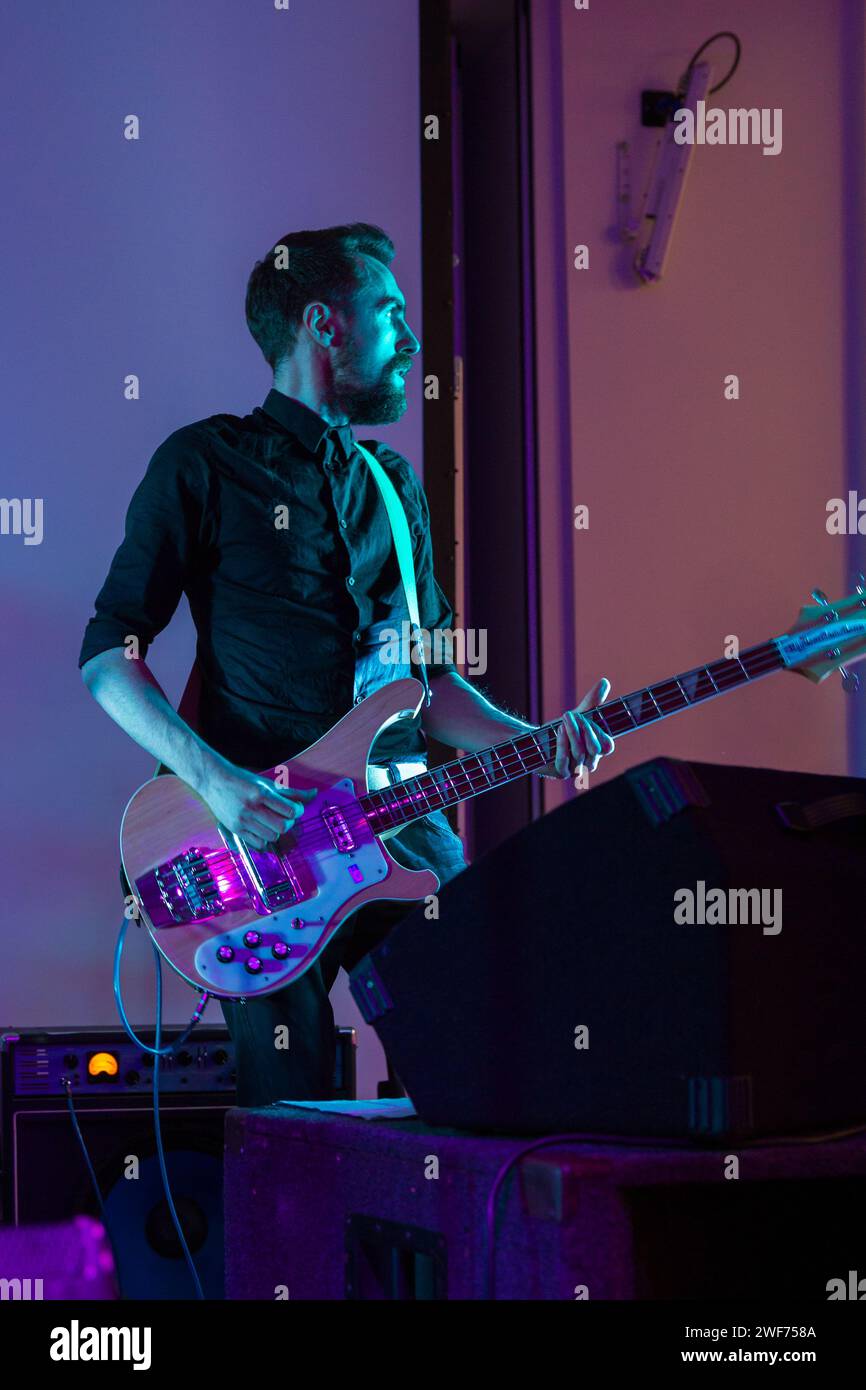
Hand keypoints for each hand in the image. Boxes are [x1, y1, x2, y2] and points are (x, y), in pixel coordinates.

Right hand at [196, 759, 317, 850]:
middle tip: (284, 817)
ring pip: (271, 837)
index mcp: (261, 792)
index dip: (297, 811)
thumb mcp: (268, 783)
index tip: (294, 809)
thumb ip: (292, 792)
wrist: (213, 780)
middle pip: (282, 826)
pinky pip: (258, 844)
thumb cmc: (242, 780)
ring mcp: (242, 820)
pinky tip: (262, 829)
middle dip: (288, 823)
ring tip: (271, 822)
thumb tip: (315, 793)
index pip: (290, 810)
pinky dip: (265, 840)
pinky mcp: (235, 829)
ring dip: (276, 832)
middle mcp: (252, 807)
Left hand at [537, 677, 615, 779]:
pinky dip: (562, 744)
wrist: (536, 740)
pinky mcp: (560, 772)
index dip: (600, 732)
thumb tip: (605, 682)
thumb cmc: (561, 728)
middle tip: (575, 715)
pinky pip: (564, 761)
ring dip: (573, 733)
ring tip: (565, 718)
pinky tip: (560, 730)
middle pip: (594, 749)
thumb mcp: (578, 715)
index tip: (589, 717)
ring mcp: (575, 769)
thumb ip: (592, 702)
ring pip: (579, 753)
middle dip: (586, 729)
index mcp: (597, 751)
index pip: (607, 746)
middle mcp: (589, 763)